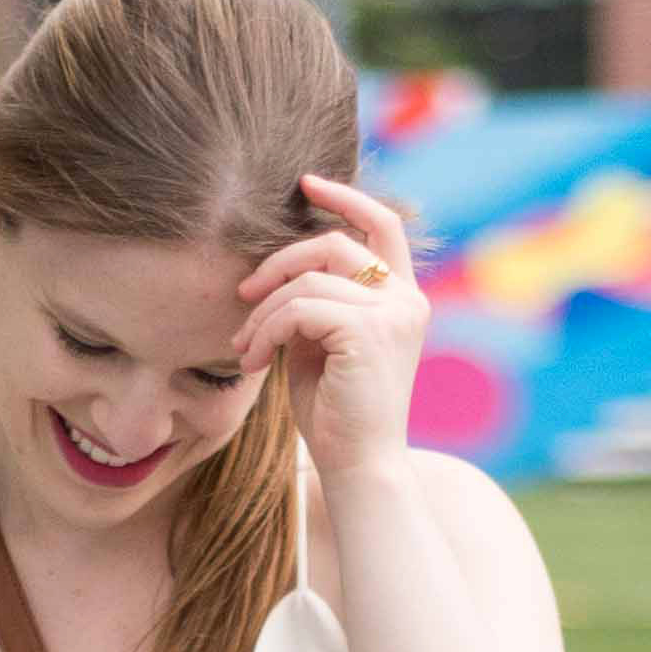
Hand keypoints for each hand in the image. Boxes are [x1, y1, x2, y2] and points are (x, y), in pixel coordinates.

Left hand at [235, 171, 427, 487]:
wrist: (360, 467)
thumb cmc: (338, 414)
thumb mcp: (325, 345)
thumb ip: (317, 303)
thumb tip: (277, 271)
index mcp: (403, 298)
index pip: (383, 224)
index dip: (345, 197)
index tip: (305, 184)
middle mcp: (406, 300)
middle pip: (333, 245)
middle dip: (279, 262)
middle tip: (244, 293)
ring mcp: (391, 314)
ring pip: (308, 282)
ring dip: (263, 313)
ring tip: (245, 347)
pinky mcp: (367, 332)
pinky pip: (299, 310)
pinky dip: (266, 332)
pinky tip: (254, 360)